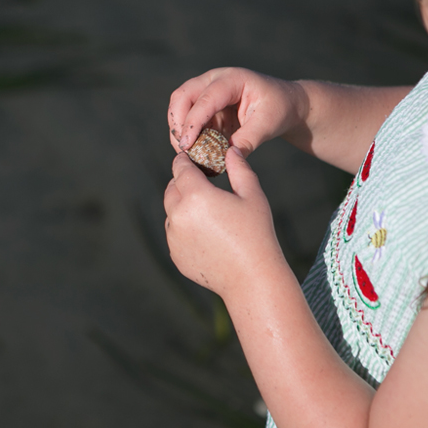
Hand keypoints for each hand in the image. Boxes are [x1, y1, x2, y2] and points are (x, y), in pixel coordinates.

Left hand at [164, 146, 281, 298]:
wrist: (251, 277)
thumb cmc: (256, 233)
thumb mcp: (252, 194)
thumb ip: (239, 167)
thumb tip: (230, 150)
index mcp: (196, 195)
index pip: (180, 168)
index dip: (184, 160)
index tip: (190, 158)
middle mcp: (179, 215)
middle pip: (171, 189)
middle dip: (182, 182)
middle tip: (199, 183)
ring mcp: (174, 237)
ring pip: (171, 212)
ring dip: (182, 206)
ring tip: (206, 210)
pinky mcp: (175, 254)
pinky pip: (174, 233)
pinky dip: (184, 228)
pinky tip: (206, 234)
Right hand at [167, 67, 303, 156]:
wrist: (284, 104)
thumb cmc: (278, 109)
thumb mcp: (268, 124)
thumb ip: (248, 140)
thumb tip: (228, 159)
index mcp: (232, 79)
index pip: (204, 99)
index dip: (192, 122)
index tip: (187, 146)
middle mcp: (214, 80)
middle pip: (182, 96)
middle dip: (177, 123)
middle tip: (183, 149)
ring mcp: (207, 91)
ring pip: (179, 107)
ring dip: (179, 131)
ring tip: (188, 153)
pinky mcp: (206, 106)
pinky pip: (188, 120)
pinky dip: (187, 135)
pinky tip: (194, 152)